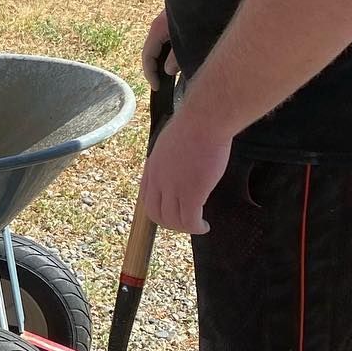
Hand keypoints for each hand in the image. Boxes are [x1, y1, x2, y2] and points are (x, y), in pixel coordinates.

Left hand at [140, 106, 229, 234]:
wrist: (204, 122)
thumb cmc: (193, 125)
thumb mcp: (170, 142)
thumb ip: (169, 157)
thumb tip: (177, 162)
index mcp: (152, 168)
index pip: (147, 197)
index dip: (158, 208)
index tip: (171, 210)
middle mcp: (158, 180)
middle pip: (155, 213)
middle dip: (169, 223)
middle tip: (185, 223)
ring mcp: (173, 188)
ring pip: (172, 220)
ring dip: (184, 228)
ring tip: (197, 226)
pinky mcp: (192, 193)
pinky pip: (189, 220)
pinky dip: (196, 228)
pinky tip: (204, 226)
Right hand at [142, 8, 181, 90]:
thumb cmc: (202, 14)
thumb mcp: (189, 40)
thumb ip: (177, 57)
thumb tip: (168, 70)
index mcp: (158, 28)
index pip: (147, 54)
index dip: (150, 73)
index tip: (157, 87)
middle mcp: (160, 23)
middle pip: (152, 49)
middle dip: (155, 67)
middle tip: (161, 83)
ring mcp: (169, 21)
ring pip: (161, 44)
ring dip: (164, 59)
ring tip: (171, 74)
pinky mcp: (179, 20)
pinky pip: (170, 38)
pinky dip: (171, 51)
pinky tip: (181, 58)